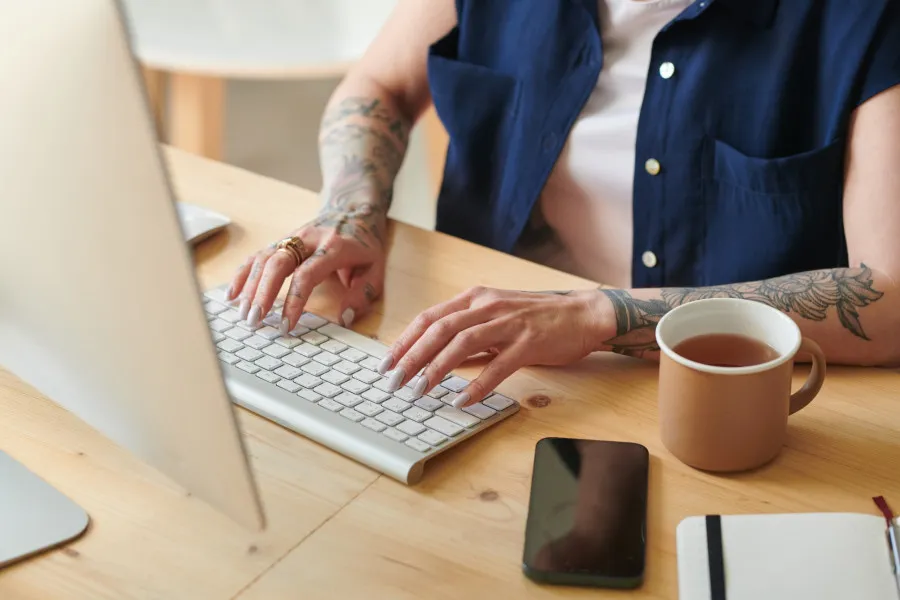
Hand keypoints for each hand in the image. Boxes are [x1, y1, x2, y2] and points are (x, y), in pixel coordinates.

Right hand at [227, 202, 385, 332]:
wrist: (355, 210)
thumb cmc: (365, 245)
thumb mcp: (376, 269)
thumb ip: (362, 294)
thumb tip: (344, 318)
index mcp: (334, 247)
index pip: (307, 274)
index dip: (294, 300)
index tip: (286, 324)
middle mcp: (308, 239)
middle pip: (277, 263)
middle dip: (263, 293)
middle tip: (255, 321)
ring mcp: (292, 237)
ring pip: (264, 258)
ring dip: (250, 287)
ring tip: (244, 315)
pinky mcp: (282, 241)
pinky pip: (257, 256)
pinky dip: (243, 275)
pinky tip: (232, 295)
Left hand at [378, 287, 602, 406]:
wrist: (583, 314)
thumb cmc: (537, 319)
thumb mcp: (496, 318)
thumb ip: (468, 335)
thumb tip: (434, 358)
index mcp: (475, 298)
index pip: (429, 317)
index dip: (405, 340)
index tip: (386, 363)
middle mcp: (487, 306)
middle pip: (439, 329)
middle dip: (411, 356)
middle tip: (394, 381)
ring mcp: (508, 323)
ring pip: (461, 343)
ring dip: (436, 368)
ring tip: (419, 391)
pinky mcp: (529, 342)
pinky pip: (497, 366)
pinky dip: (476, 385)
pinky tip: (462, 400)